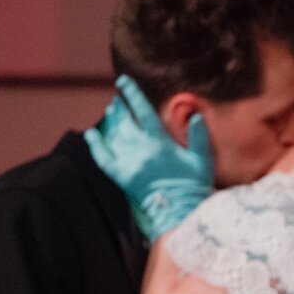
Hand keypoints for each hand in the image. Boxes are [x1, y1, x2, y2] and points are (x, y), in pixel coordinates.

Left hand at [83, 76, 213, 238]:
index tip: (123, 81)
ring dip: (111, 120)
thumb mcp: (202, 158)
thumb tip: (195, 114)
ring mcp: (129, 163)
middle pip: (125, 121)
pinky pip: (103, 158)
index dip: (132, 94)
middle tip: (116, 98)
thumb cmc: (194, 185)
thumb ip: (199, 135)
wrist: (180, 212)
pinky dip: (96, 145)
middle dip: (119, 107)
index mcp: (160, 141)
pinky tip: (91, 135)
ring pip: (114, 135)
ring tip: (110, 110)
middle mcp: (142, 149)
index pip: (142, 111)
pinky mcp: (122, 177)